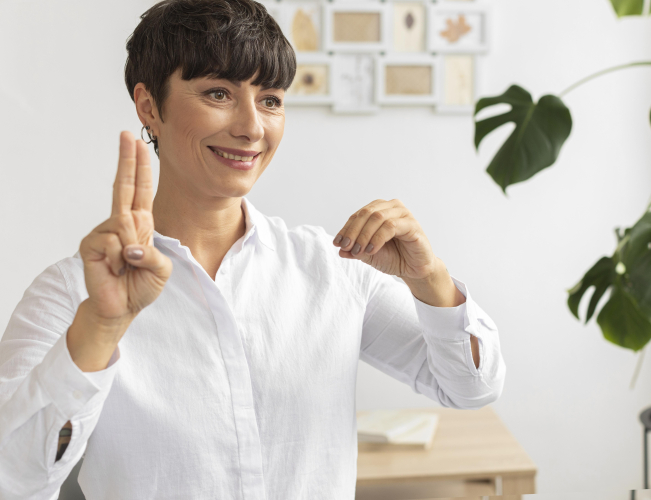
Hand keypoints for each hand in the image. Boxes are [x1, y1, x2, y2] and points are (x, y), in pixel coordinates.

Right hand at [79, 131, 172, 325]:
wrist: (122, 308)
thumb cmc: (140, 287)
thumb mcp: (161, 270)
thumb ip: (152, 255)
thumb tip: (130, 247)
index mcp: (140, 224)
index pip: (141, 190)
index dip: (140, 167)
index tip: (137, 144)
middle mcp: (122, 223)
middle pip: (124, 185)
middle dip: (127, 159)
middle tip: (126, 135)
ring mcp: (104, 232)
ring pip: (125, 224)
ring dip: (132, 249)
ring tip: (126, 266)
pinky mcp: (91, 245)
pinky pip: (113, 240)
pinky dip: (119, 257)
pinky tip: (114, 268)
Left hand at [332, 199, 437, 279]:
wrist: (414, 270)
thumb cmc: (394, 257)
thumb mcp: (368, 255)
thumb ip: (355, 250)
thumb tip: (339, 249)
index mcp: (379, 210)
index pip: (358, 215)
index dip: (346, 229)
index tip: (337, 243)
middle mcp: (391, 207)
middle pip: (366, 213)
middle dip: (353, 231)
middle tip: (346, 247)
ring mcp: (403, 214)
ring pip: (377, 217)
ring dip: (364, 235)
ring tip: (358, 251)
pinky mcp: (412, 225)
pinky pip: (391, 226)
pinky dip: (377, 238)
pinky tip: (371, 250)